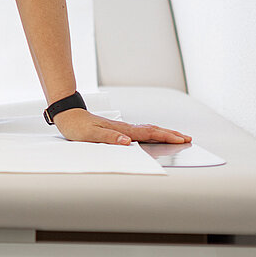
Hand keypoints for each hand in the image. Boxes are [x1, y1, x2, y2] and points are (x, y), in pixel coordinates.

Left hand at [54, 108, 191, 145]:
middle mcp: (124, 128)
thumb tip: (127, 142)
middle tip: (187, 138)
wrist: (67, 114)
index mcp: (121, 130)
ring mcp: (121, 127)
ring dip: (163, 133)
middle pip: (152, 130)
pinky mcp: (117, 129)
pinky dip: (151, 133)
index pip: (148, 134)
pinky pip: (140, 131)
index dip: (165, 137)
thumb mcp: (90, 135)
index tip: (181, 140)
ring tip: (176, 136)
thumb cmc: (77, 126)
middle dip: (171, 134)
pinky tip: (152, 136)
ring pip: (148, 130)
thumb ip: (109, 138)